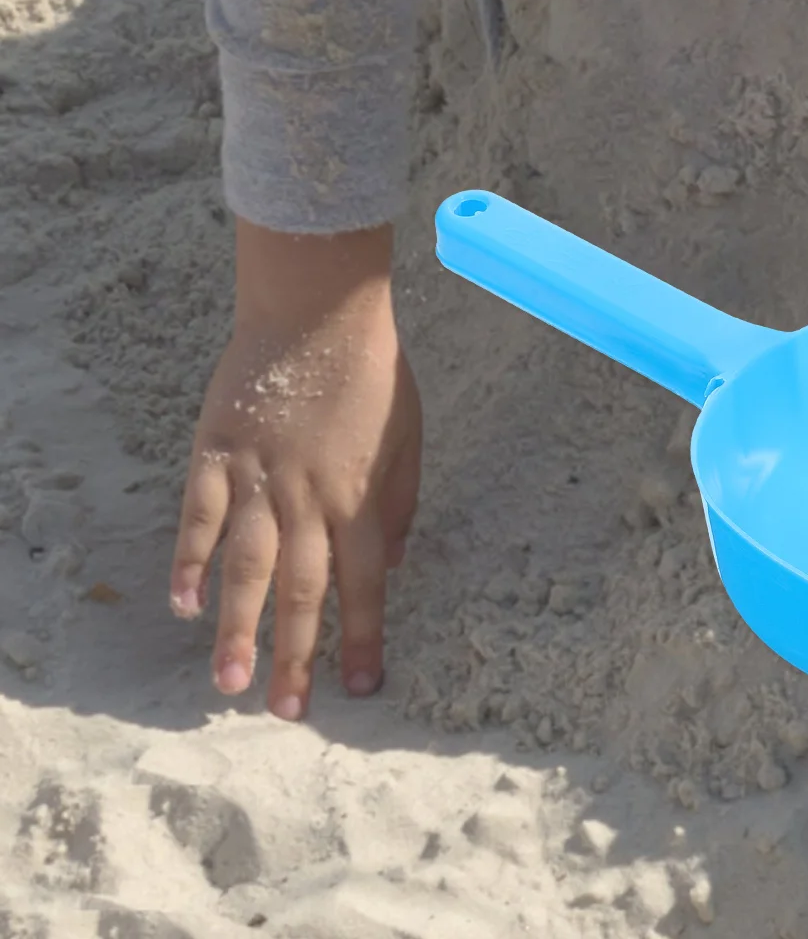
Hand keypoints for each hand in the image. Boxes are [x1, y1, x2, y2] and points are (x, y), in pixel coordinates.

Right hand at [170, 221, 421, 719]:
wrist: (318, 310)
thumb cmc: (372, 370)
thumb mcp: (407, 434)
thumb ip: (399, 500)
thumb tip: (395, 560)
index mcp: (358, 494)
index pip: (364, 581)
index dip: (363, 635)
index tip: (361, 686)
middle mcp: (307, 497)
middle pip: (301, 588)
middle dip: (297, 654)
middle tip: (287, 712)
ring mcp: (256, 478)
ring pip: (245, 566)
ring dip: (238, 628)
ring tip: (228, 684)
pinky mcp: (216, 455)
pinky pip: (199, 518)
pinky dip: (190, 562)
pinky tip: (185, 605)